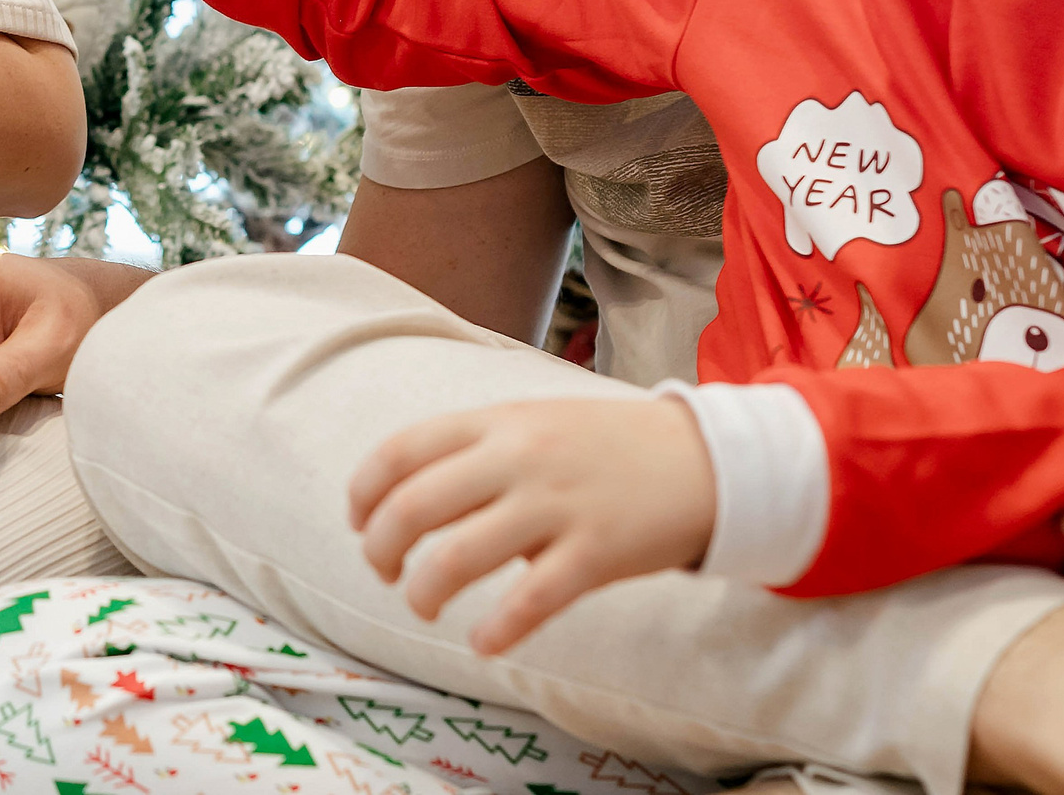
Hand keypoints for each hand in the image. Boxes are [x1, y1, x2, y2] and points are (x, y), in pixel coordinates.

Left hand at [347, 396, 714, 654]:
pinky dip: (495, 631)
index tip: (357, 522)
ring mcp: (557, 505)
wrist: (705, 460)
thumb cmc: (606, 445)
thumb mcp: (533, 421)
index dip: (364, 492)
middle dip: (381, 548)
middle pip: (414, 507)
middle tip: (384, 571)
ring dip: (423, 592)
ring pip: (457, 558)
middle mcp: (518, 458)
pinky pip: (530, 602)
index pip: (400, 451)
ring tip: (423, 605)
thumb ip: (475, 449)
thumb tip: (409, 494)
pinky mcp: (596, 553)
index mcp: (496, 423)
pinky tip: (482, 643)